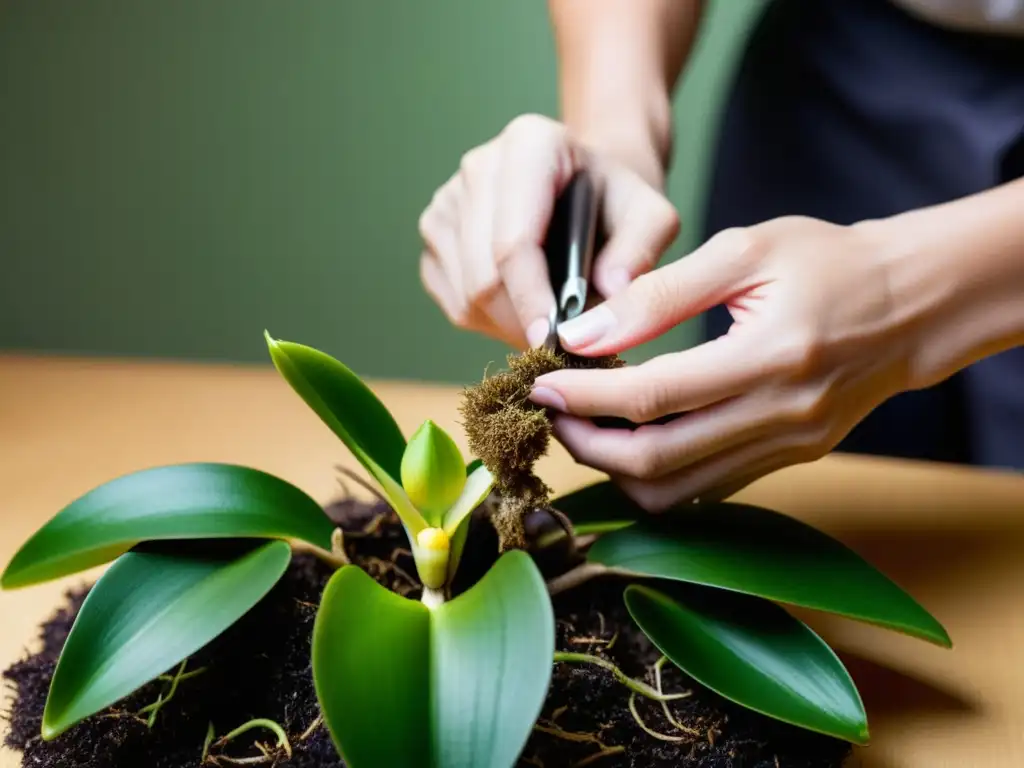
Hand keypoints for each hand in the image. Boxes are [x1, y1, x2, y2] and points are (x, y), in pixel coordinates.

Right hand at [418, 114, 678, 348]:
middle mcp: (478, 166)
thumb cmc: (617, 206)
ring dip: (508, 326)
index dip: (531, 299)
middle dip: (523, 322)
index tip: (552, 341)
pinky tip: (523, 309)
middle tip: (563, 345)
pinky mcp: (434, 236)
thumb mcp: (652, 218)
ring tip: (551, 323)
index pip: (515, 240)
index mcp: (530, 144)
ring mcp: (447, 201)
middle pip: (484, 276)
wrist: (586, 195)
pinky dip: (488, 322)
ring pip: (466, 295)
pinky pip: (452, 301)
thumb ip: (642, 248)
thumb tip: (611, 288)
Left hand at [527, 216, 926, 511]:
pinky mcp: (790, 460)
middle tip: (553, 410)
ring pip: (677, 491)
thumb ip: (660, 295)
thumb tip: (586, 333)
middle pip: (656, 461)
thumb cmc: (829, 262)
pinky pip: (706, 488)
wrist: (910, 303)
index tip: (541, 382)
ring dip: (616, 466)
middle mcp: (781, 416)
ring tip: (587, 424)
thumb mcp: (744, 251)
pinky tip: (634, 435)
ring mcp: (788, 448)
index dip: (584, 396)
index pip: (652, 398)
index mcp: (770, 357)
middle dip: (587, 443)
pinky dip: (658, 472)